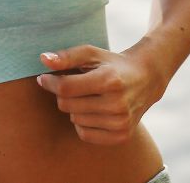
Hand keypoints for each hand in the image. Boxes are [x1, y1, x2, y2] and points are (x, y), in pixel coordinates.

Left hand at [35, 45, 163, 144]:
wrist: (146, 78)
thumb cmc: (112, 64)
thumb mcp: (92, 53)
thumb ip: (67, 56)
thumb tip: (43, 59)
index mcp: (109, 80)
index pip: (66, 88)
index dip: (49, 82)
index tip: (44, 78)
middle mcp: (117, 104)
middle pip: (67, 105)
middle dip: (63, 94)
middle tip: (70, 85)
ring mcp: (121, 122)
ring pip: (74, 119)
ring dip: (74, 108)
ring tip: (87, 96)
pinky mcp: (122, 136)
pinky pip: (85, 135)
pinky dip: (82, 123)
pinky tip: (92, 110)